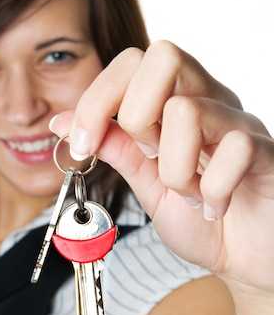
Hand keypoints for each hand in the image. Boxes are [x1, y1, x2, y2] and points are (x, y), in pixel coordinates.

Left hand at [50, 42, 273, 293]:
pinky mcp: (263, 150)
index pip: (130, 63)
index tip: (81, 145)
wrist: (247, 258)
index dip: (95, 100)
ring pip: (186, 110)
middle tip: (147, 157)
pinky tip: (216, 206)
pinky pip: (233, 149)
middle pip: (163, 55)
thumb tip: (61, 122)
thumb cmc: (201, 220)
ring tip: (189, 194)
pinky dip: (212, 191)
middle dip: (135, 115)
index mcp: (174, 103)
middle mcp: (207, 100)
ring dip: (174, 169)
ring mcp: (238, 121)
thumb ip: (115, 148)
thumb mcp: (146, 184)